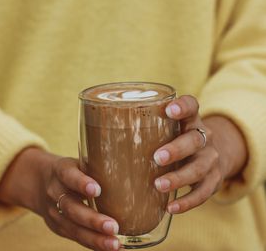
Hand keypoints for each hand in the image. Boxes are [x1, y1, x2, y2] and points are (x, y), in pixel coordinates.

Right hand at [0, 148, 120, 250]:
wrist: (40, 182)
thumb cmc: (72, 170)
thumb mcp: (78, 162)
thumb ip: (97, 165)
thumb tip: (135, 168)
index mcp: (62, 171)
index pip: (69, 176)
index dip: (81, 183)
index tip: (96, 190)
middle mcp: (55, 192)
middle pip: (72, 208)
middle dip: (92, 220)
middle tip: (113, 227)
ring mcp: (55, 212)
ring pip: (73, 228)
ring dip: (94, 238)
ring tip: (114, 244)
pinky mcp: (58, 227)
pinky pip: (76, 237)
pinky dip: (93, 244)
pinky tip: (111, 247)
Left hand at [153, 95, 246, 212]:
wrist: (212, 155)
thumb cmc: (177, 140)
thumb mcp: (170, 130)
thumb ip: (146, 130)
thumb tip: (98, 137)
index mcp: (190, 121)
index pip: (192, 106)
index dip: (183, 106)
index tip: (169, 109)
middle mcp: (204, 137)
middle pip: (194, 140)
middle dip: (176, 149)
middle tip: (157, 157)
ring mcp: (210, 159)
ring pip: (199, 168)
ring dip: (179, 178)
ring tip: (159, 185)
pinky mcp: (214, 180)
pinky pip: (203, 193)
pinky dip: (188, 202)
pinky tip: (170, 207)